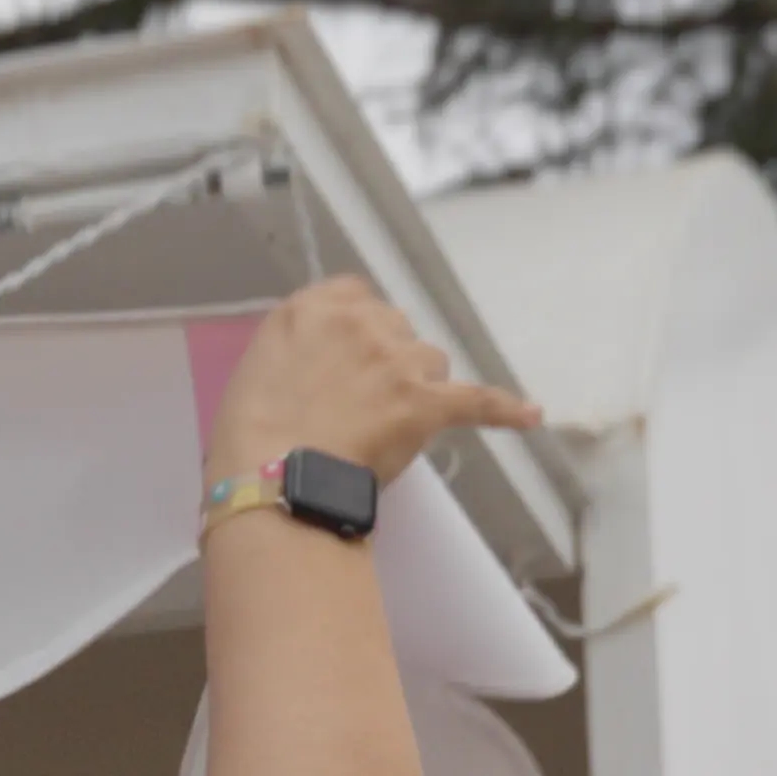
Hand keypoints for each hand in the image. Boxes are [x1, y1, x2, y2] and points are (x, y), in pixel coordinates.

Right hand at [204, 277, 538, 488]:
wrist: (268, 478)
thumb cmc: (247, 437)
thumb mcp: (257, 370)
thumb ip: (297, 352)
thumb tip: (322, 368)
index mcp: (311, 308)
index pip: (356, 297)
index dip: (358, 331)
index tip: (349, 359)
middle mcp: (359, 321)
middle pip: (397, 331)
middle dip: (388, 362)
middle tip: (360, 406)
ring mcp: (396, 360)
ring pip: (430, 364)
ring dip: (418, 389)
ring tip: (388, 430)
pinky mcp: (426, 402)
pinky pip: (478, 401)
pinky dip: (505, 411)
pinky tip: (529, 416)